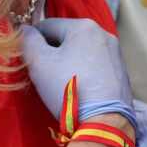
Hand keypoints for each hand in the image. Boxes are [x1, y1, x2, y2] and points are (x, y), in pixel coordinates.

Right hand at [18, 19, 137, 136]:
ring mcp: (115, 54)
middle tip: (42, 74)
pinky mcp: (121, 72)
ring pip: (81, 52)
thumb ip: (28, 41)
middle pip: (66, 38)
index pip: (47, 26)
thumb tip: (24, 30)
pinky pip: (95, 66)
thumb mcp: (39, 63)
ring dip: (67, 63)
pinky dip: (83, 73)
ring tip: (59, 84)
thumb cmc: (69, 88)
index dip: (32, 41)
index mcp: (84, 26)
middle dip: (52, 53)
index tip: (27, 59)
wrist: (105, 121)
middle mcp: (104, 34)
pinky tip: (78, 89)